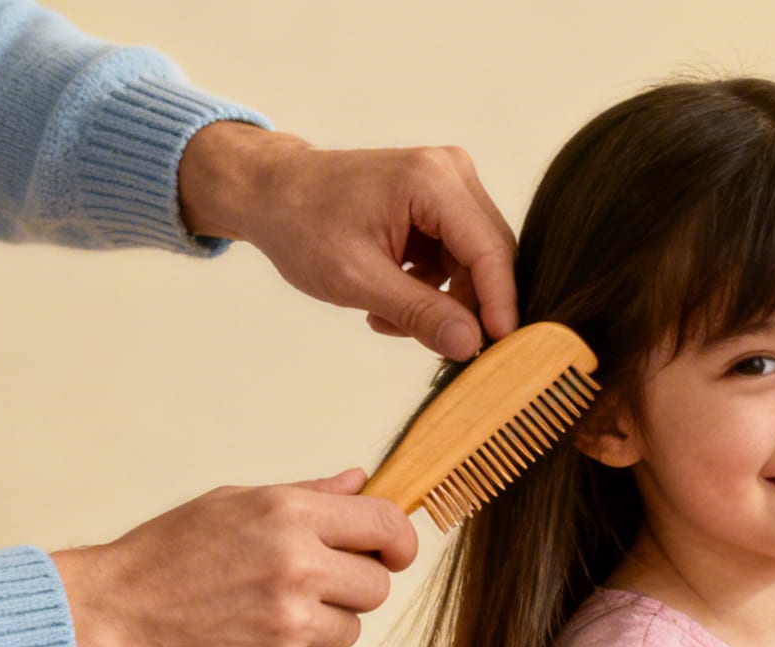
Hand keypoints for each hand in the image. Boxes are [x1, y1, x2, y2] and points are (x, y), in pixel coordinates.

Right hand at [51, 469, 416, 646]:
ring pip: (349, 631)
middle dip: (352, 586)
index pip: (385, 524)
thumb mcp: (234, 503)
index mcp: (290, 515)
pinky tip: (247, 637)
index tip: (395, 552)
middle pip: (377, 587)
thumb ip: (306, 495)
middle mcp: (297, 567)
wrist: (114, 614)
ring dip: (320, 625)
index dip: (399, 541)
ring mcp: (289, 623)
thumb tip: (359, 481)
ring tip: (264, 610)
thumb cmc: (169, 553)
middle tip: (308, 584)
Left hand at [178, 122, 516, 360]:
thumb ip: (418, 312)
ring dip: (442, 300)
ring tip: (387, 317)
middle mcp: (450, 171)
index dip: (499, 303)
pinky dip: (431, 287)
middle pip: (489, 255)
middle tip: (430, 341)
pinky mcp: (441, 201)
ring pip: (475, 261)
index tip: (501, 347)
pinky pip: (457, 256)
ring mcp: (448, 183)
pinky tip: (390, 297)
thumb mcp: (356, 278)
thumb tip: (469, 344)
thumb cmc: (302, 225)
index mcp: (432, 180)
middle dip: (464, 304)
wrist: (273, 193)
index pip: (488, 250)